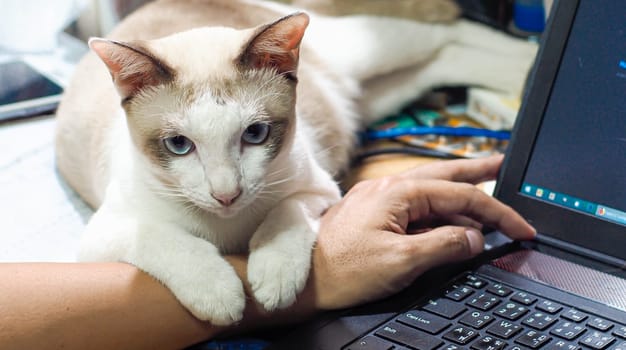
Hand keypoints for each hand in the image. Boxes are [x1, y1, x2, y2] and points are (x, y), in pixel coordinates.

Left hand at [310, 155, 535, 309]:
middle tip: (503, 166)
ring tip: (484, 193)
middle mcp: (389, 188)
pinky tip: (449, 218)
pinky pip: (414, 205)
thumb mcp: (402, 261)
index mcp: (398, 193)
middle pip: (445, 175)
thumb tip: (474, 238)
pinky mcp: (374, 213)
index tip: (520, 226)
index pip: (460, 195)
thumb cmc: (343, 269)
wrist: (304, 277)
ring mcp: (380, 199)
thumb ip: (444, 245)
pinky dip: (438, 209)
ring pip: (430, 188)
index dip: (496, 211)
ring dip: (459, 192)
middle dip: (477, 172)